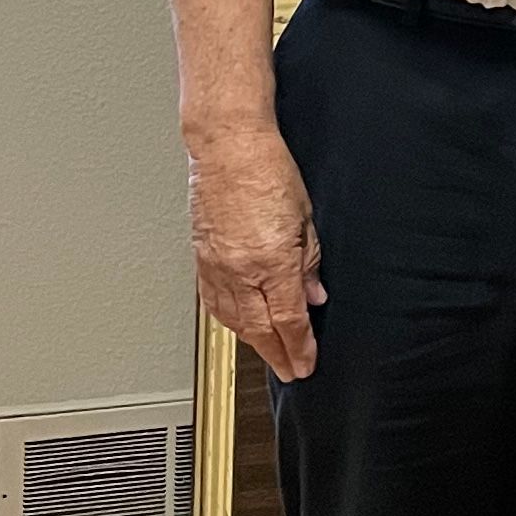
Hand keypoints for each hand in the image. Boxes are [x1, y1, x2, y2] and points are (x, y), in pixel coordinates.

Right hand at [188, 121, 324, 380]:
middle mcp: (240, 269)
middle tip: (291, 370)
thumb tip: (314, 294)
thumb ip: (309, 260)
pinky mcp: (201, 257)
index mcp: (271, 260)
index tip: (306, 363)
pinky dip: (227, 319)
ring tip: (268, 352)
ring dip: (252, 341)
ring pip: (233, 319)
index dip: (299, 347)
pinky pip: (213, 300)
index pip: (288, 319)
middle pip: (259, 328)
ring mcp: (216, 265)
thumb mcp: (305, 216)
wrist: (228, 145)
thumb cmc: (268, 168)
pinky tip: (236, 324)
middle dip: (276, 354)